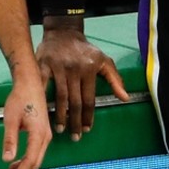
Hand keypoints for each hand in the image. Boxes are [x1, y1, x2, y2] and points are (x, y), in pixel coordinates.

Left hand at [0, 75, 51, 168]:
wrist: (30, 83)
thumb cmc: (20, 98)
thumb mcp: (11, 119)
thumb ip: (10, 140)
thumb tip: (7, 159)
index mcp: (39, 134)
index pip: (30, 161)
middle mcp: (46, 137)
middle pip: (35, 164)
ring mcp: (46, 135)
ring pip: (36, 159)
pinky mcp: (43, 133)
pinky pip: (36, 152)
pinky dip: (26, 160)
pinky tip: (15, 162)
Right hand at [36, 18, 129, 140]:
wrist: (63, 31)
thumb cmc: (84, 49)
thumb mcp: (103, 60)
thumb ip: (115, 79)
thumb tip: (125, 98)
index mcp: (89, 69)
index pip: (89, 99)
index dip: (89, 117)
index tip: (87, 130)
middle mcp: (75, 69)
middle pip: (76, 102)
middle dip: (76, 122)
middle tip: (75, 137)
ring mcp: (58, 67)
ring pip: (60, 97)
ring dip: (61, 116)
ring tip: (61, 129)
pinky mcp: (44, 65)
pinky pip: (43, 86)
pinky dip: (43, 100)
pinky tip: (43, 112)